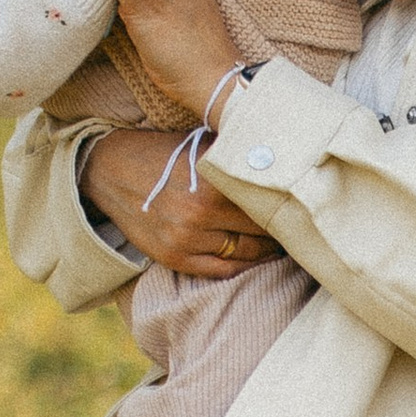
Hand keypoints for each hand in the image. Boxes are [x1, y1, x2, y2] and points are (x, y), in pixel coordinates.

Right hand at [79, 126, 284, 277]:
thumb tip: (288, 157)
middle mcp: (198, 214)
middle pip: (261, 230)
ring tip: (282, 241)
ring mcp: (184, 240)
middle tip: (301, 224)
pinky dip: (243, 265)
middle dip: (283, 227)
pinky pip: (221, 270)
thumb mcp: (202, 145)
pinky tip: (257, 257)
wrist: (110, 169)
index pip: (267, 201)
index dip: (289, 203)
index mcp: (211, 182)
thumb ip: (238, 157)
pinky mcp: (172, 257)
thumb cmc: (164, 152)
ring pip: (245, 253)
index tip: (305, 203)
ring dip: (268, 249)